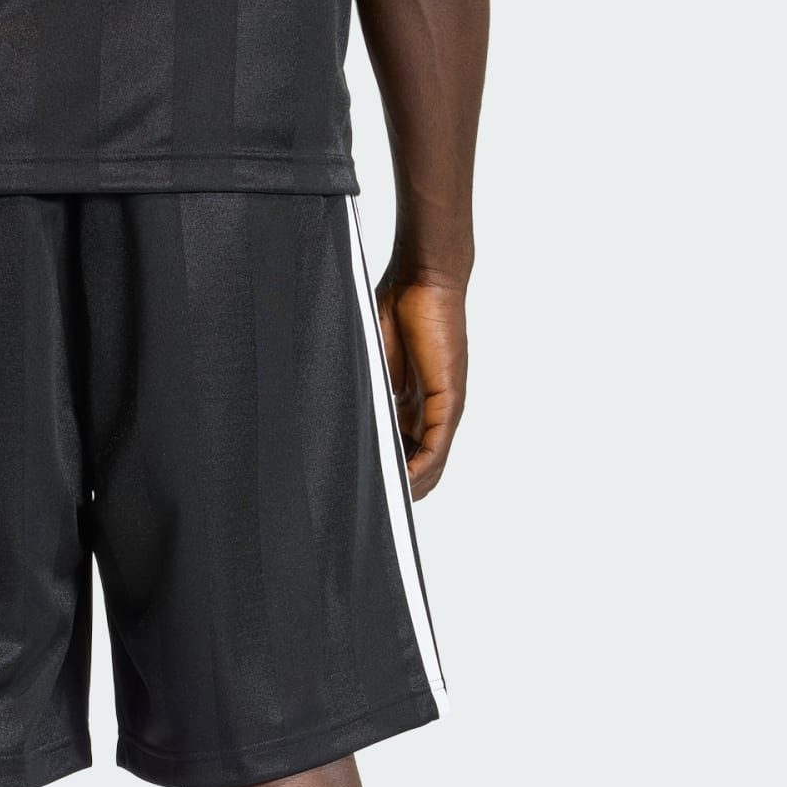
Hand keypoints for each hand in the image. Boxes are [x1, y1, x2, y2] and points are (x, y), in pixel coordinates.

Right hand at [375, 276, 467, 498]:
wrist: (421, 278)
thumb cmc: (394, 307)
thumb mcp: (370, 364)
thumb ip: (363, 394)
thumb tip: (337, 424)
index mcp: (411, 403)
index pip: (405, 452)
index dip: (389, 475)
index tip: (364, 491)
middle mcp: (431, 410)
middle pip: (420, 466)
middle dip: (399, 490)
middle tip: (371, 508)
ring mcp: (444, 406)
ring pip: (431, 465)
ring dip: (410, 488)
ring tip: (384, 506)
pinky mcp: (449, 399)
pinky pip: (436, 448)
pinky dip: (420, 471)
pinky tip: (401, 487)